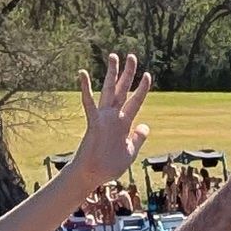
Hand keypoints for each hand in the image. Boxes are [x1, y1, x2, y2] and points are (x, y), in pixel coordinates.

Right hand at [75, 52, 151, 188]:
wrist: (93, 175)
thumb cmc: (110, 166)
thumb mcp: (130, 151)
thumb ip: (138, 138)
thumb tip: (145, 125)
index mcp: (124, 123)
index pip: (135, 101)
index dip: (142, 89)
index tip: (147, 75)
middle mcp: (114, 117)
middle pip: (123, 90)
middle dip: (128, 73)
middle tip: (131, 56)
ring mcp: (104, 118)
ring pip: (109, 90)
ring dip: (112, 73)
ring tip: (113, 56)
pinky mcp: (94, 122)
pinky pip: (89, 103)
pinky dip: (86, 88)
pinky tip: (83, 73)